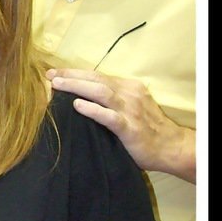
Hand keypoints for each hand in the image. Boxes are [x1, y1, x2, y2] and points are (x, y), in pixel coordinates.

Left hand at [47, 68, 195, 181]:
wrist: (172, 147)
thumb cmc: (146, 128)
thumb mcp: (130, 106)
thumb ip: (110, 100)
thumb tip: (78, 96)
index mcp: (128, 87)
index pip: (97, 76)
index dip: (74, 73)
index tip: (54, 73)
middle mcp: (129, 94)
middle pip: (95, 80)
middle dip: (71, 76)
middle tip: (50, 76)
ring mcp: (130, 110)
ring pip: (101, 92)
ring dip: (77, 87)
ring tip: (57, 86)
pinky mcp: (130, 128)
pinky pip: (109, 116)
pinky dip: (92, 109)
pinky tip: (77, 106)